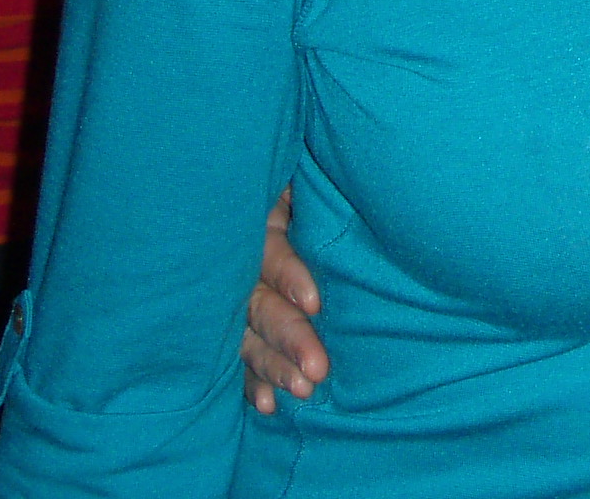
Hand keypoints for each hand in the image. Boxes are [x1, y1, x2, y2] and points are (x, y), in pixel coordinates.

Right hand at [241, 189, 329, 413]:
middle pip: (259, 302)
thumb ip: (312, 196)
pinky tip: (268, 404)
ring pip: (249, 336)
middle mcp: (242, 263)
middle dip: (288, 337)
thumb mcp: (306, 184)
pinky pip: (241, 356)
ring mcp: (237, 297)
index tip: (315, 302)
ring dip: (273, 366)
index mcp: (259, 221)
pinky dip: (254, 382)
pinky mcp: (239, 325)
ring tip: (303, 388)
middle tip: (317, 369)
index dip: (288, 275)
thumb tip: (352, 191)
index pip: (270, 251)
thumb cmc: (316, 187)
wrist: (289, 193)